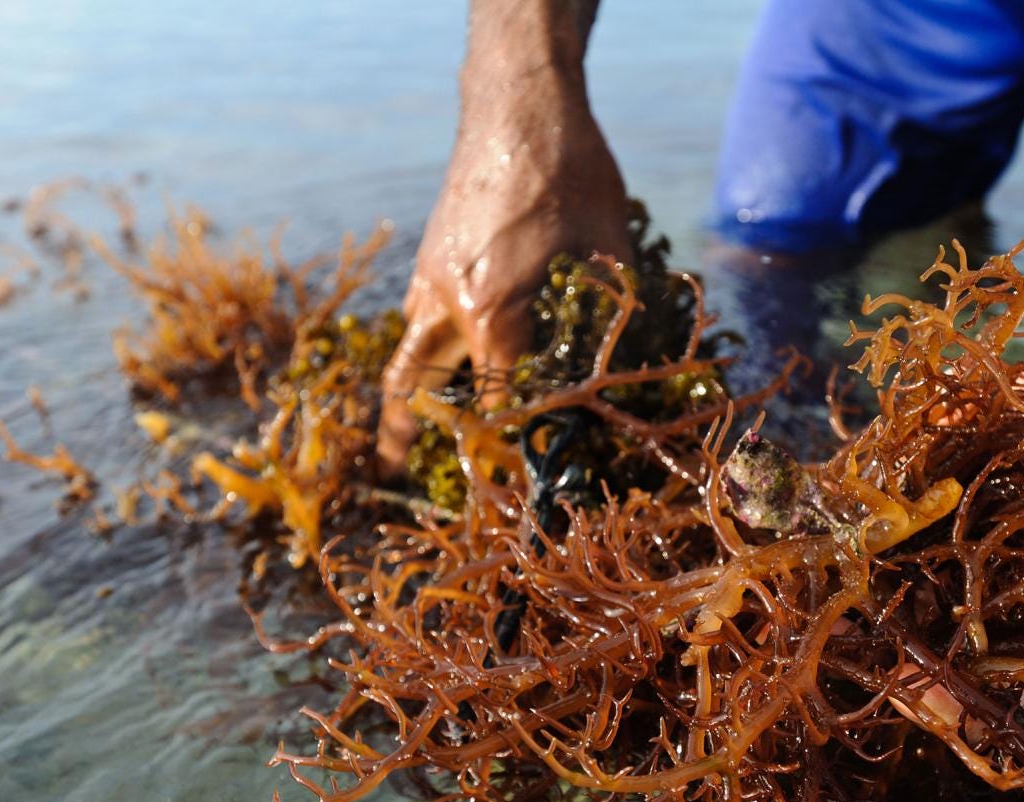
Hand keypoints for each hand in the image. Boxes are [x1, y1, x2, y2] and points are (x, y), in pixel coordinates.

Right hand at [378, 73, 631, 476]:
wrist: (519, 103)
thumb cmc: (571, 173)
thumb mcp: (608, 250)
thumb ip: (610, 316)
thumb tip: (626, 367)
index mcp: (494, 310)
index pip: (495, 401)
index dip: (507, 442)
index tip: (517, 474)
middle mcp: (449, 302)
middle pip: (418, 386)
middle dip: (406, 435)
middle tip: (397, 475)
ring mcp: (431, 277)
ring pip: (408, 353)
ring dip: (406, 396)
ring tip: (398, 438)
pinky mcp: (431, 256)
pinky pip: (418, 320)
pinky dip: (421, 354)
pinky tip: (439, 367)